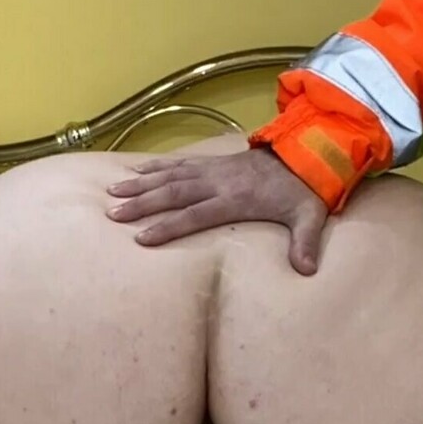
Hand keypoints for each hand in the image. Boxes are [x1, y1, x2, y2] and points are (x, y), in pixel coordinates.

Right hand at [106, 145, 328, 273]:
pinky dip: (156, 166)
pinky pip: (179, 163)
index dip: (169, 226)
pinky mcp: (212, 162)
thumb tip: (306, 271)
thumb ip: (305, 243)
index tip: (143, 238)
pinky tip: (136, 171)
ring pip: (170, 176)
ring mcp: (213, 169)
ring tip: (112, 192)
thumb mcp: (309, 217)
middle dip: (142, 204)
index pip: (196, 214)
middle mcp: (218, 182)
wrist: (306, 152)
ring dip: (141, 184)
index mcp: (236, 198)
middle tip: (114, 214)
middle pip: (174, 193)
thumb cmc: (303, 189)